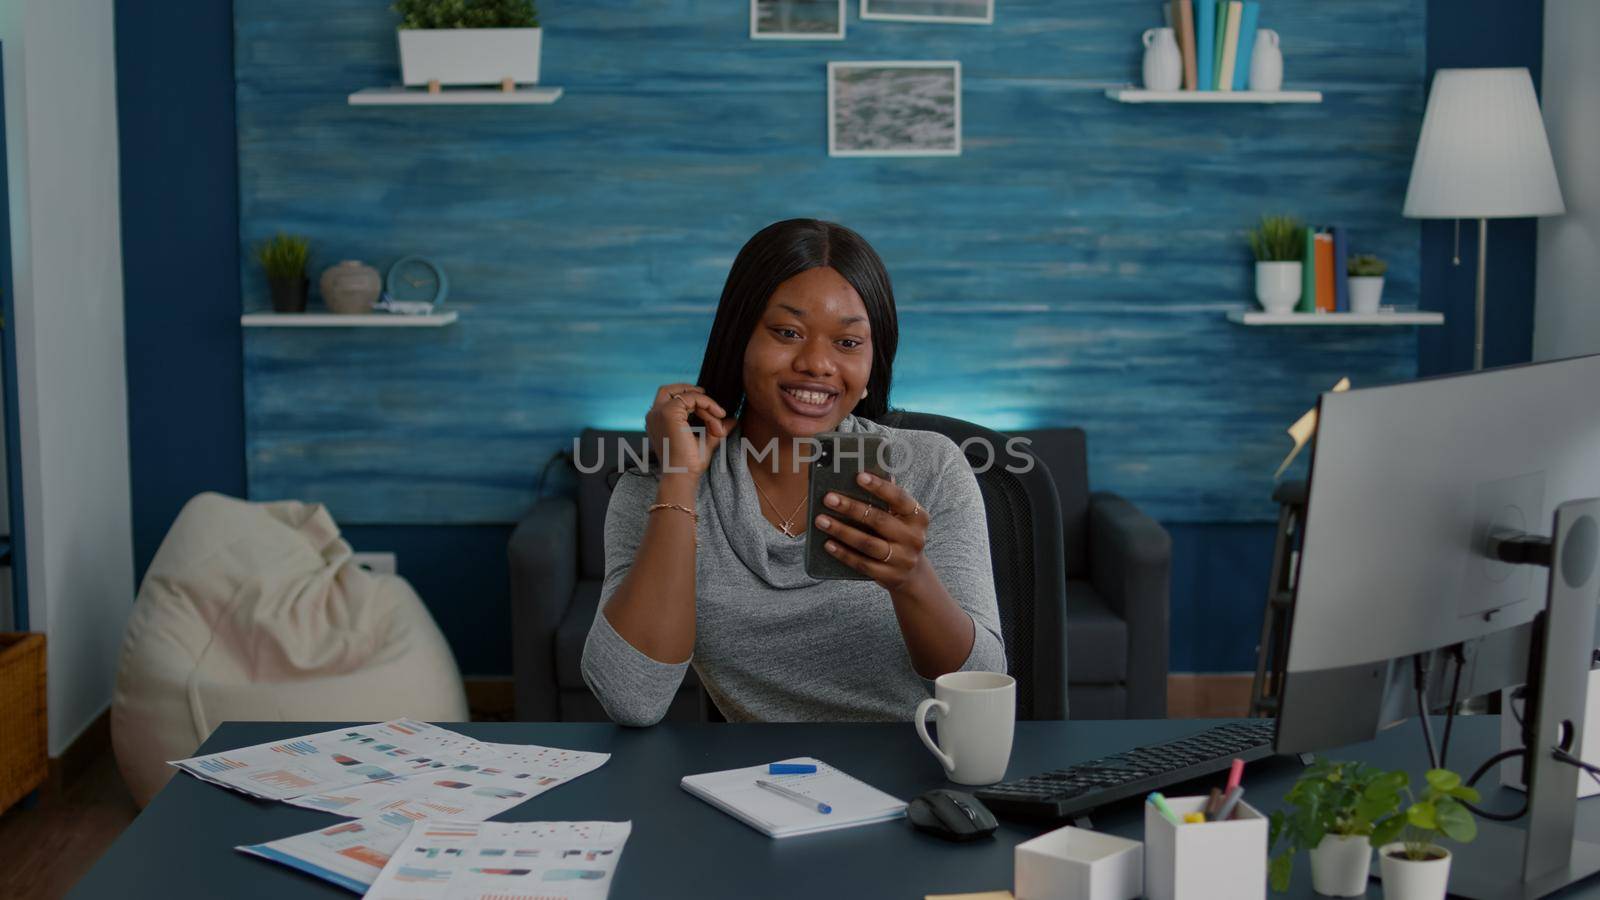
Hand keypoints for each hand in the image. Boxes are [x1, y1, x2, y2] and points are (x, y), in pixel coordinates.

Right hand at [644, 384, 735, 476]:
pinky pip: (692, 398)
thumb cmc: (689, 463)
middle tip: (708, 397)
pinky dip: (707, 405)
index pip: (672, 399)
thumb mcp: (705, 441)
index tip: (712, 411)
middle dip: (690, 389)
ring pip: (686, 394)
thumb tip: (732, 420)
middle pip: (670, 389)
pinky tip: (717, 418)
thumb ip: (715, 428)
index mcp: (657, 421)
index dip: (693, 400)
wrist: (682, 475)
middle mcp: (654, 415)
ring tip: (718, 420)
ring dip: (706, 404)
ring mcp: (660, 413)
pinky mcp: (669, 413)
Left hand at [812, 472, 929, 591]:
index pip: (899, 497)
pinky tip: (828, 543)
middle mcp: (914, 538)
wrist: (913, 574)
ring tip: (821, 520)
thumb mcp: (900, 518)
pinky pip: (862, 564)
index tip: (859, 476)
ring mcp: (903, 559)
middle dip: (851, 508)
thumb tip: (867, 472)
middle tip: (829, 498)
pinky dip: (843, 554)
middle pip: (879, 520)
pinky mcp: (890, 576)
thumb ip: (887, 499)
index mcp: (918, 517)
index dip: (879, 487)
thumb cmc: (900, 535)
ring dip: (842, 531)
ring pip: (868, 543)